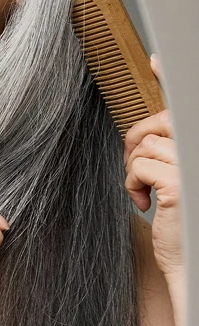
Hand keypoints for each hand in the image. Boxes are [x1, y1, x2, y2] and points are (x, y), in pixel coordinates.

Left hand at [123, 54, 183, 278]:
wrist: (189, 264)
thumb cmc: (180, 223)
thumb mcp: (174, 177)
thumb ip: (164, 149)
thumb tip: (143, 131)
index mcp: (195, 147)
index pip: (184, 105)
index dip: (170, 77)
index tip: (156, 60)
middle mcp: (198, 150)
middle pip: (158, 122)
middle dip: (136, 142)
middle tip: (136, 170)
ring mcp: (193, 164)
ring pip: (144, 144)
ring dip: (133, 170)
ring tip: (145, 193)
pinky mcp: (179, 183)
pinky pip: (138, 165)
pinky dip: (132, 184)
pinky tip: (145, 205)